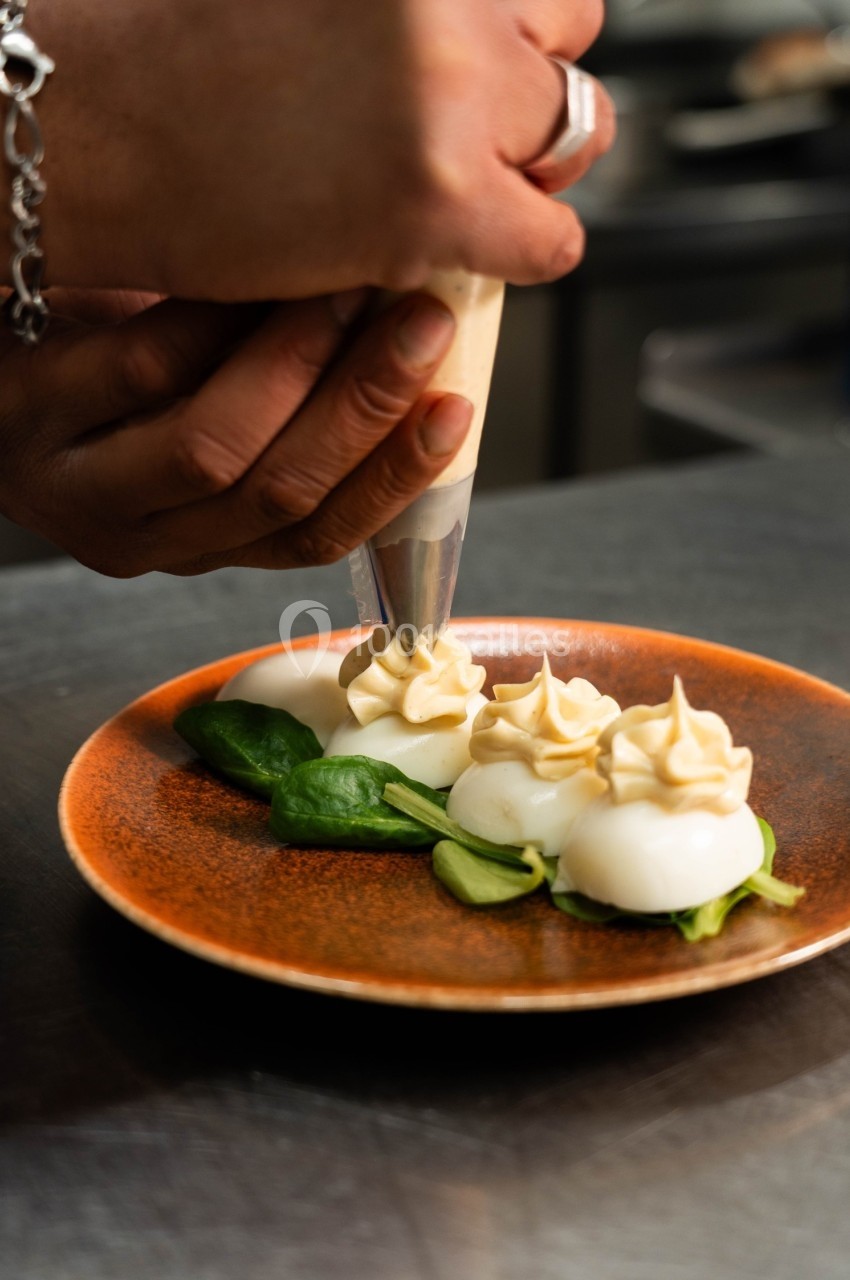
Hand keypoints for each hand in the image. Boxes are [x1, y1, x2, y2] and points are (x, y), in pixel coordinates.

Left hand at [0, 289, 472, 575]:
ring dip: (299, 370)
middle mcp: (141, 538)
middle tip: (420, 325)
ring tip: (348, 291)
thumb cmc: (108, 358)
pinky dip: (214, 324)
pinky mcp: (30, 416)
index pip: (313, 540)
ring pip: (216, 452)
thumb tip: (417, 350)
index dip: (392, 480)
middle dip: (365, 412)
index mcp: (195, 545)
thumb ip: (290, 404)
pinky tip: (256, 268)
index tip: (456, 411)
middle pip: (277, 499)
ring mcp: (77, 487)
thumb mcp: (203, 399)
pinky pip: (143, 372)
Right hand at [33, 0, 612, 298]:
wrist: (97, 129)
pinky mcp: (440, 197)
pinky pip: (551, 238)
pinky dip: (522, 251)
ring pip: (575, 136)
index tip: (491, 74)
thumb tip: (492, 43)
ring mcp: (450, 89)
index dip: (519, 40)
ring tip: (453, 192)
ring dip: (530, 171)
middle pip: (574, 43)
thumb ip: (412, 10)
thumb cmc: (173, 54)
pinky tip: (456, 247)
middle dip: (530, 97)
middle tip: (471, 138)